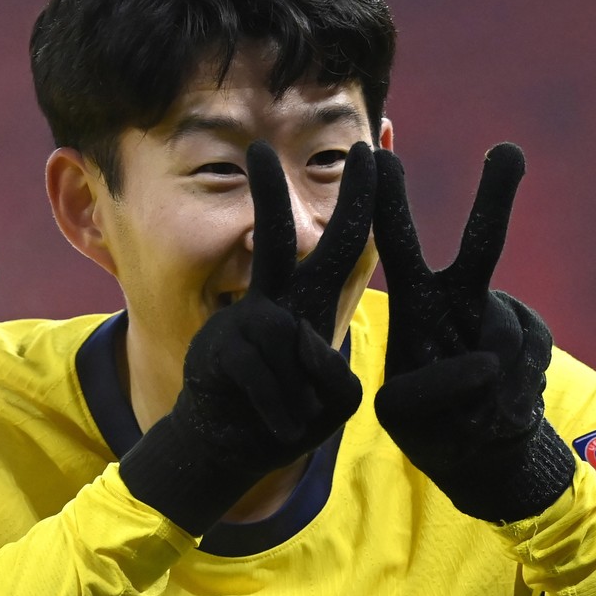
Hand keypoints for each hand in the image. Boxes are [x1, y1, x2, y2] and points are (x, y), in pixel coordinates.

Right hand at [118, 140, 371, 536]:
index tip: (374, 147)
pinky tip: (278, 428)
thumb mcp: (330, 399)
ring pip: (290, 335)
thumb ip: (328, 373)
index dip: (360, 201)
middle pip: (290, 237)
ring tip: (294, 415)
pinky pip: (273, 378)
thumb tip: (296, 345)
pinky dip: (283, 414)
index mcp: (309, 303)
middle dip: (302, 194)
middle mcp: (278, 299)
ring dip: (301, 392)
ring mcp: (247, 319)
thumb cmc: (285, 417)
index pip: (345, 246)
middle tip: (310, 149)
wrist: (227, 447)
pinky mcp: (221, 347)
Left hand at [372, 144, 574, 522]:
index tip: (382, 153)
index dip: (389, 204)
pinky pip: (528, 365)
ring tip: (470, 412)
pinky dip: (512, 396)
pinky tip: (500, 407)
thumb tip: (489, 366)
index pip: (397, 246)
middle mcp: (457, 296)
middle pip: (482, 244)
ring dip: (488, 386)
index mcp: (413, 303)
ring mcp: (500, 314)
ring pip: (504, 337)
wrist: (480, 448)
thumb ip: (431, 390)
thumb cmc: (428, 420)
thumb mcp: (404, 411)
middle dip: (495, 199)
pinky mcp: (535, 336)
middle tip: (509, 151)